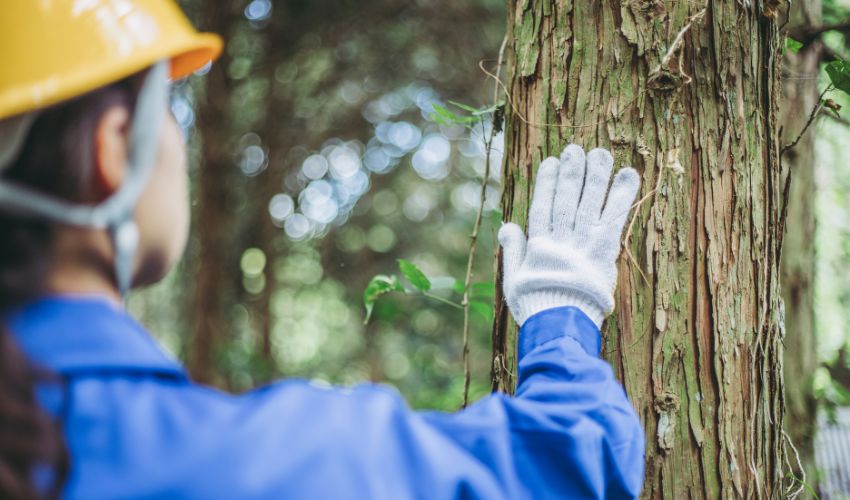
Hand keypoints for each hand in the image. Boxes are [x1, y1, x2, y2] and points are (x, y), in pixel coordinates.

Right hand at [498, 144, 640, 326]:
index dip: (546, 183)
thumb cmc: (536, 307)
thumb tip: (508, 226)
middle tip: (577, 149)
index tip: (551, 162)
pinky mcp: (604, 251)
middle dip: (572, 173)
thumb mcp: (514, 280)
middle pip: (566, 199)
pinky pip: (614, 218)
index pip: (542, 207)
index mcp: (538, 246)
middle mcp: (561, 240)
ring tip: (602, 153)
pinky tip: (629, 175)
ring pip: (589, 203)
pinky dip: (622, 195)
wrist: (558, 325)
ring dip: (596, 176)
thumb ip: (514, 251)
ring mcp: (583, 244)